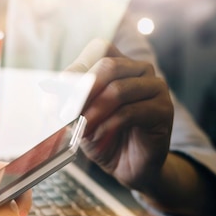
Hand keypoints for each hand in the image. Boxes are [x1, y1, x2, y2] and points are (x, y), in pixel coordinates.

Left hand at [66, 39, 173, 192]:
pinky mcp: (164, 110)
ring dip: (94, 112)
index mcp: (120, 64)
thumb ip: (71, 101)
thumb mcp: (81, 116)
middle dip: (83, 91)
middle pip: (108, 65)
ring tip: (83, 129)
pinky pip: (131, 112)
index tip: (55, 97)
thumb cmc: (104, 137)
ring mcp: (155, 88)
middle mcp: (140, 70)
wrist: (129, 167)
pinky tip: (99, 137)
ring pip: (119, 90)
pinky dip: (109, 125)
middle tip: (67, 113)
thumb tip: (51, 93)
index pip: (98, 49)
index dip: (75, 71)